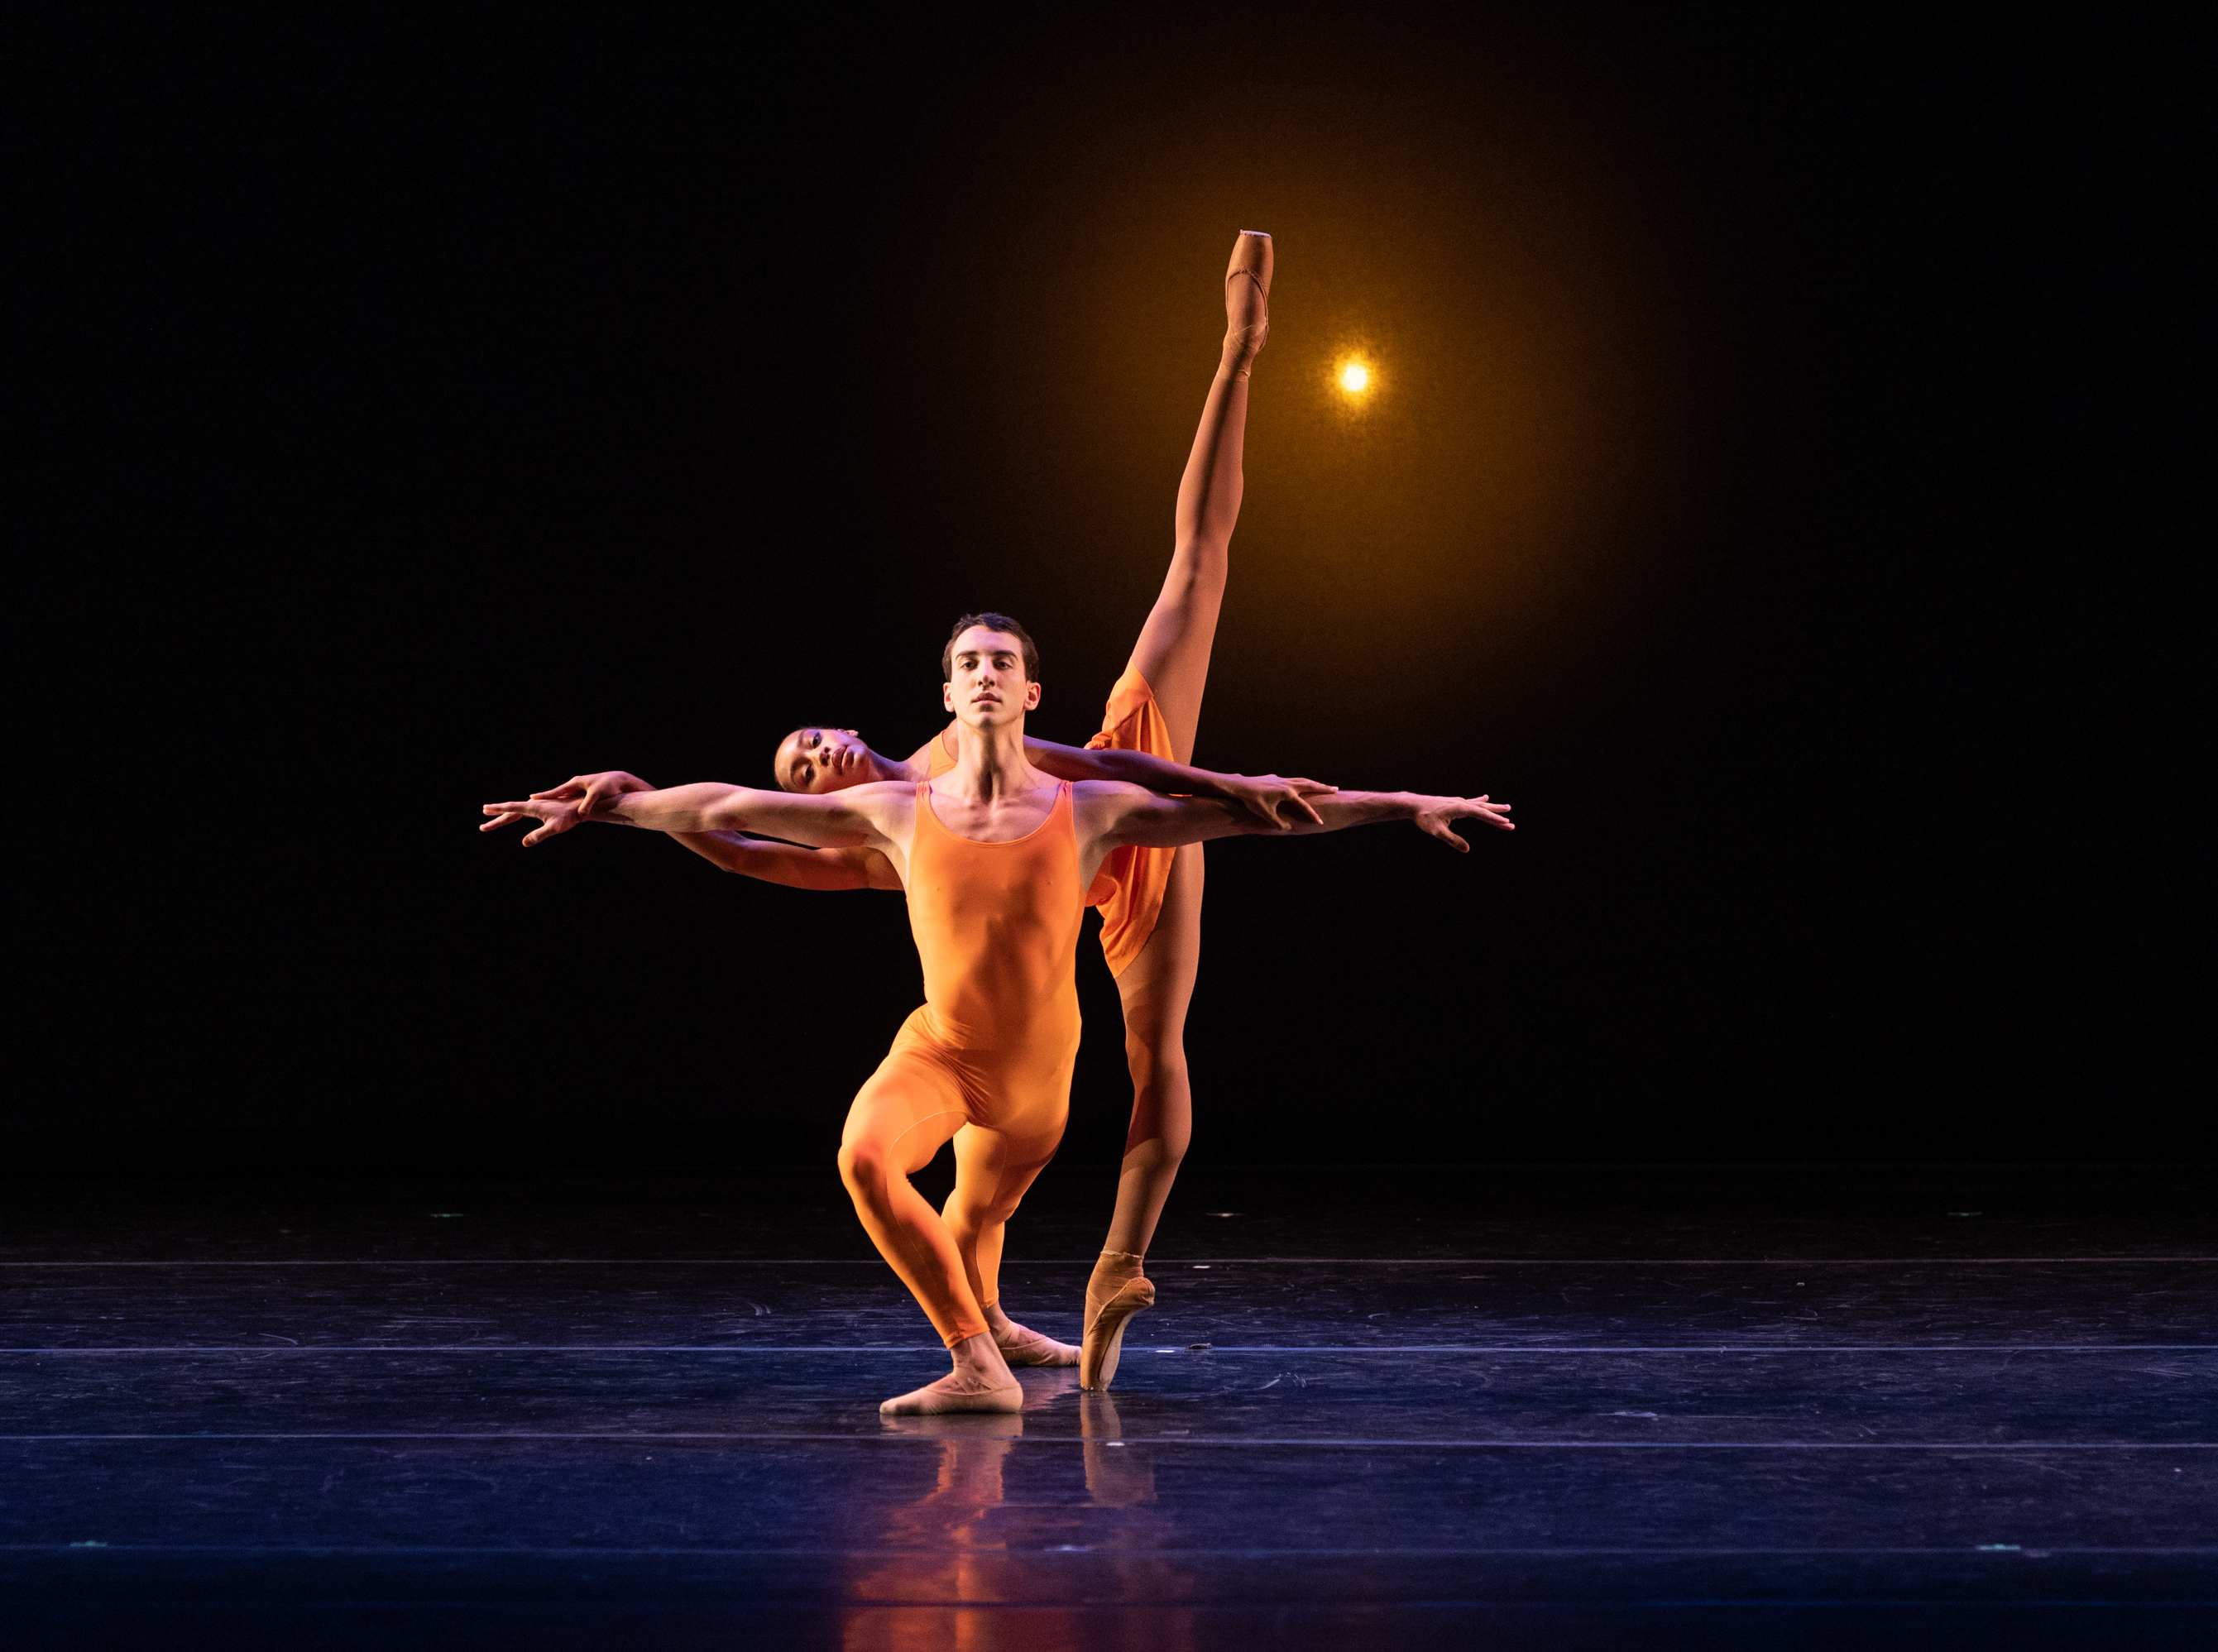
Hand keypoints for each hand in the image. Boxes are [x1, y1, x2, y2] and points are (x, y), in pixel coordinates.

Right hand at [480, 796, 584, 846]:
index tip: (485, 809)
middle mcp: (532, 805)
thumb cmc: (569, 818)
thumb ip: (539, 835)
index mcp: (532, 808)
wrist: (580, 807)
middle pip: (510, 811)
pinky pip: (522, 812)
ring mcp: (536, 806)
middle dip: (495, 817)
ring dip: (503, 814)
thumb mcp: (554, 828)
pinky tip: (512, 815)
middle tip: (482, 824)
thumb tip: (524, 843)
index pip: (511, 808)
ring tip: (490, 815)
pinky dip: (513, 814)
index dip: (497, 810)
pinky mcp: (541, 808)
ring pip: (515, 811)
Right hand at [531, 770, 653, 818]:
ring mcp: (581, 789)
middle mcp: (576, 785)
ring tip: (546, 807)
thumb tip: (580, 816)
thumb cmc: (609, 786)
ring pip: (566, 798)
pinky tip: (564, 810)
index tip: (531, 798)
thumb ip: (587, 805)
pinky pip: (574, 800)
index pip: (556, 791)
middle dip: (546, 798)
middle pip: (558, 794)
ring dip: (556, 802)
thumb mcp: (596, 795)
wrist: (621, 780)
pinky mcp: (587, 794)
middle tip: (533, 801)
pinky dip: (568, 805)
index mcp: (575, 783)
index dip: (544, 795)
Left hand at [1224, 773, 1336, 828]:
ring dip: (1314, 783)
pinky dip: (1302, 782)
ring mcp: (1282, 779)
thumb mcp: (1266, 815)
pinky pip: (1293, 780)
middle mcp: (1287, 784)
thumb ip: (1278, 823)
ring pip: (1302, 780)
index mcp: (1287, 793)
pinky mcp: (1276, 778)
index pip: (1304, 806)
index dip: (1313, 815)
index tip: (1320, 823)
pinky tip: (1302, 786)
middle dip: (1323, 788)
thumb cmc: (1253, 801)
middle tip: (1336, 790)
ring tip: (1324, 786)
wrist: (1240, 786)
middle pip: (1310, 785)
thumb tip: (1287, 829)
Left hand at [1411, 794, 1513, 850]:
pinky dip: (1480, 801)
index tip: (1508, 824)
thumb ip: (1452, 840)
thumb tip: (1467, 849)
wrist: (1414, 805)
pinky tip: (1485, 798)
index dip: (1495, 821)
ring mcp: (1458, 801)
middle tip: (1510, 820)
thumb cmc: (1424, 818)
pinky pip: (1472, 802)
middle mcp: (1462, 803)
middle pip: (1484, 809)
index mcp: (1460, 808)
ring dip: (1493, 807)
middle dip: (1498, 815)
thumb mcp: (1437, 832)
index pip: (1482, 815)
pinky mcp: (1454, 802)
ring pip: (1480, 805)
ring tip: (1506, 807)